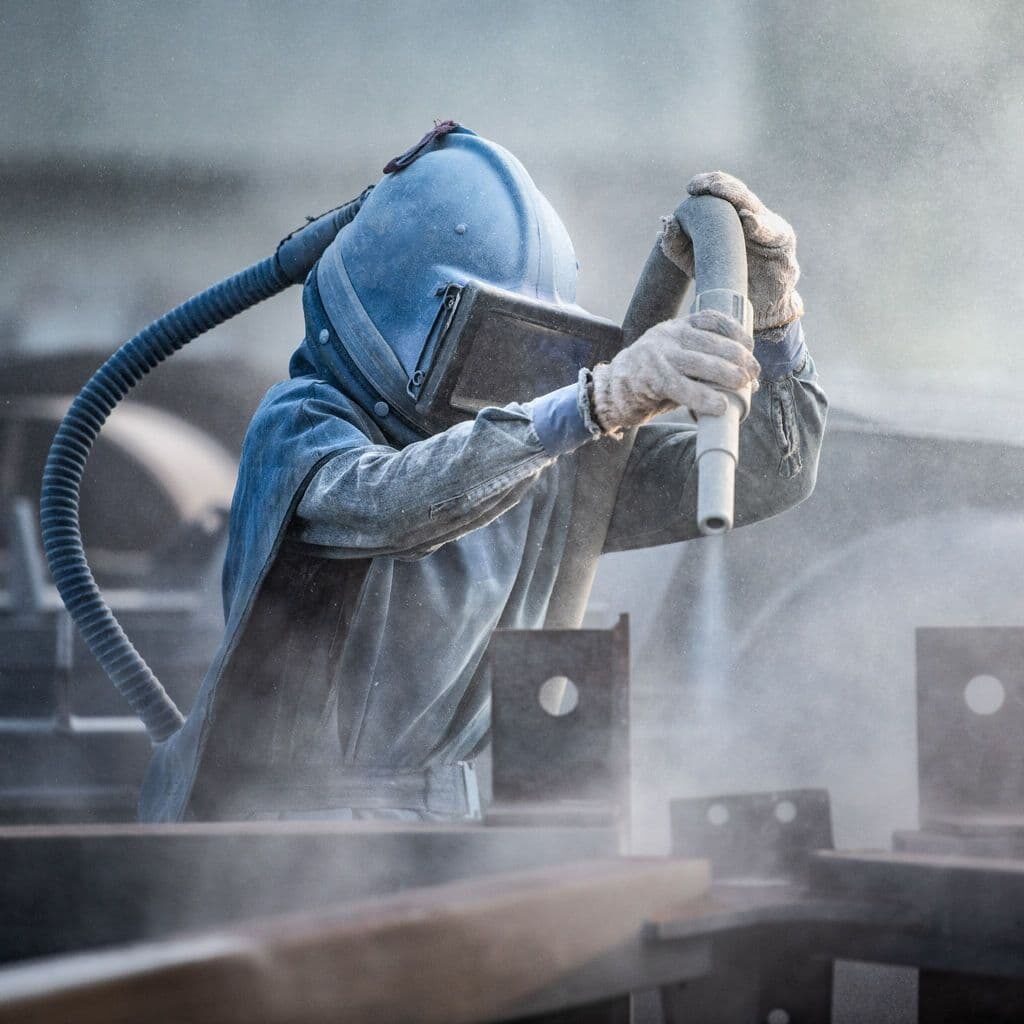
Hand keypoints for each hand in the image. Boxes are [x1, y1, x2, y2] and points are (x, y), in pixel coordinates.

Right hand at [590, 310, 758, 434]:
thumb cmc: (649, 379)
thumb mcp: (673, 360)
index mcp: (674, 327)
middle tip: (753, 373)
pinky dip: (705, 398)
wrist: (609, 392)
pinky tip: (720, 406)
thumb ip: (701, 364)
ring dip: (727, 374)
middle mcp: (667, 336)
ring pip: (701, 362)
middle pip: (712, 342)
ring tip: (743, 385)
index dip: (734, 331)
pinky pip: (684, 388)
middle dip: (738, 357)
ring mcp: (658, 356)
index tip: (749, 346)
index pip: (710, 319)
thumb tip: (744, 381)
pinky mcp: (652, 379)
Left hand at [661, 172, 803, 330]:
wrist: (756, 307)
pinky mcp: (784, 245)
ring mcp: (771, 228)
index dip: (708, 184)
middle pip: (739, 193)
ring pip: (755, 207)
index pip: (722, 192)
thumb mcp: (695, 264)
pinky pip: (772, 232)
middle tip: (705, 186)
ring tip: (721, 192)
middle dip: (722, 186)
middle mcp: (753, 216)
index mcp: (733, 217)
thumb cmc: (726, 279)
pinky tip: (748, 220)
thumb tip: (665, 222)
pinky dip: (759, 226)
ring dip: (738, 199)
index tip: (691, 187)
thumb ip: (677, 246)